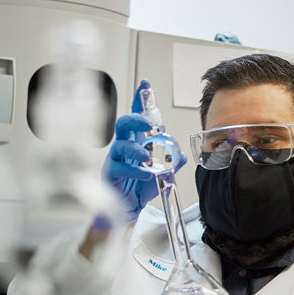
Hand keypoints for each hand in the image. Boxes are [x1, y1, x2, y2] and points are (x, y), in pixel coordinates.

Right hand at [101, 79, 185, 222]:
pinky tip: (145, 175)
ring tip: (147, 157)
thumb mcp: (162, 174)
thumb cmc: (139, 186)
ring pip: (120, 145)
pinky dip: (134, 170)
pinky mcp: (110, 173)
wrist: (129, 208)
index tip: (145, 86)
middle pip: (124, 123)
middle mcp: (124, 146)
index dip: (140, 100)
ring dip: (135, 150)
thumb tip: (183, 156)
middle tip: (148, 124)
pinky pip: (119, 167)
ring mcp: (116, 158)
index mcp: (137, 140)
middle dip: (135, 119)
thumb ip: (173, 164)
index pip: (137, 116)